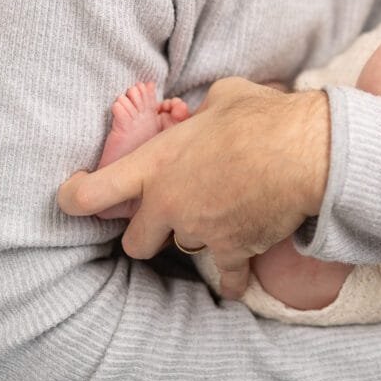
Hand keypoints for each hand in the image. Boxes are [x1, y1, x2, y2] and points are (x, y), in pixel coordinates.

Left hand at [58, 78, 329, 298]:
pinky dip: (232, 278)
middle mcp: (168, 203)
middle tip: (166, 215)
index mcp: (155, 163)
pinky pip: (226, 277)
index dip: (74, 199)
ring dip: (196, 237)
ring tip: (221, 218)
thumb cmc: (262, 117)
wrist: (306, 153)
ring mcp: (198, 231)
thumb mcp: (222, 97)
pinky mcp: (232, 249)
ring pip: (182, 250)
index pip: (91, 193)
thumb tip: (206, 114)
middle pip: (134, 242)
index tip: (73, 197)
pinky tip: (236, 282)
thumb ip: (201, 114)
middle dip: (147, 232)